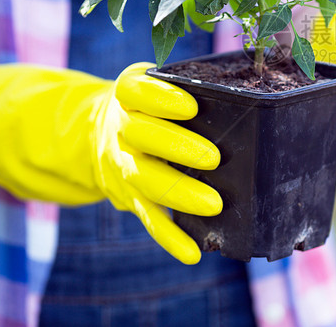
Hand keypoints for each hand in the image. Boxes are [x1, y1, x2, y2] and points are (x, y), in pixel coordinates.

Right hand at [0, 62, 220, 263]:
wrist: (98, 131)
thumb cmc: (148, 103)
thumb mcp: (153, 83)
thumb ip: (182, 86)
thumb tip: (237, 98)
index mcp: (127, 93)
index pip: (138, 92)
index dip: (162, 99)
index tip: (192, 106)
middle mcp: (120, 128)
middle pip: (143, 136)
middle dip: (178, 148)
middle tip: (214, 159)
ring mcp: (122, 164)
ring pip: (146, 179)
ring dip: (179, 194)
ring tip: (213, 205)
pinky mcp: (128, 197)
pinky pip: (148, 218)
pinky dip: (169, 237)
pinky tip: (193, 253)